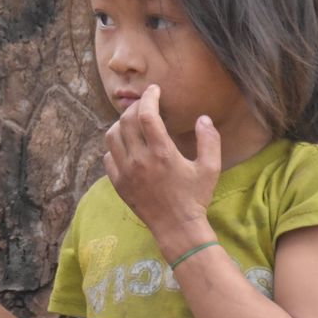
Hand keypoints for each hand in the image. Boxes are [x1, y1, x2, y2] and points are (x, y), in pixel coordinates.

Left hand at [103, 84, 220, 258]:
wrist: (176, 227)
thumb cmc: (195, 197)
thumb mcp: (210, 168)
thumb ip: (209, 140)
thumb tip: (203, 118)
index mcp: (162, 152)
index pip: (147, 115)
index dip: (149, 97)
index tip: (153, 90)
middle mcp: (139, 159)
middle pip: (126, 121)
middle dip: (134, 107)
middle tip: (144, 104)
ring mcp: (125, 171)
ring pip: (112, 136)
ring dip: (120, 124)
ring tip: (132, 122)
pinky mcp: (118, 183)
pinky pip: (107, 157)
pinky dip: (113, 146)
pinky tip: (125, 145)